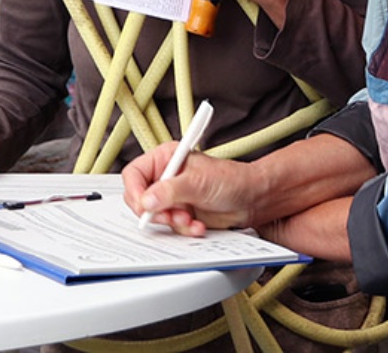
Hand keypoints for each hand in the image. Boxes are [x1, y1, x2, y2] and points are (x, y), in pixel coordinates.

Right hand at [122, 142, 258, 236]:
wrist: (252, 200)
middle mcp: (166, 177)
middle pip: (140, 198)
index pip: (134, 174)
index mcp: (165, 159)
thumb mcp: (198, 182)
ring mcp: (173, 197)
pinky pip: (170, 226)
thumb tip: (147, 200)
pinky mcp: (181, 213)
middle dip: (156, 212)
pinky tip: (197, 225)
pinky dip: (183, 229)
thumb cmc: (231, 180)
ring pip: (156, 216)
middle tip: (170, 216)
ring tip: (189, 220)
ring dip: (173, 222)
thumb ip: (170, 191)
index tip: (144, 206)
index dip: (135, 191)